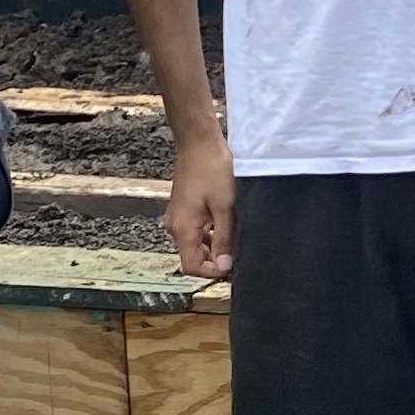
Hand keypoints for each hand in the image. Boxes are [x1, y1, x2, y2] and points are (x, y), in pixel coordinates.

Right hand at [165, 121, 235, 282]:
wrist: (199, 142)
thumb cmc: (212, 169)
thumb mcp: (225, 208)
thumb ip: (224, 239)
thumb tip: (225, 266)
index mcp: (183, 229)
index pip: (191, 267)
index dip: (212, 271)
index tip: (233, 265)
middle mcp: (175, 226)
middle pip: (193, 256)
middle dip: (216, 258)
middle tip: (239, 249)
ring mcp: (178, 216)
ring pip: (196, 243)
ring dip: (214, 244)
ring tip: (234, 231)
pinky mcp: (184, 208)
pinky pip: (196, 229)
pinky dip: (210, 232)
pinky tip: (225, 220)